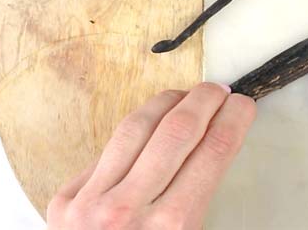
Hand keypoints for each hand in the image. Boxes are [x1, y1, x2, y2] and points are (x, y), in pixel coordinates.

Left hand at [47, 82, 256, 229]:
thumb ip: (201, 202)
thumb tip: (216, 148)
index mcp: (174, 227)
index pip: (214, 151)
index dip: (234, 120)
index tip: (243, 106)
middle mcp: (129, 210)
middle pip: (178, 130)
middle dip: (206, 101)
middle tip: (220, 91)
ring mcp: (90, 203)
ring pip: (135, 128)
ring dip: (166, 102)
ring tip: (186, 96)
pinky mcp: (63, 201)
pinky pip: (105, 151)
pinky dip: (132, 132)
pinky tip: (148, 126)